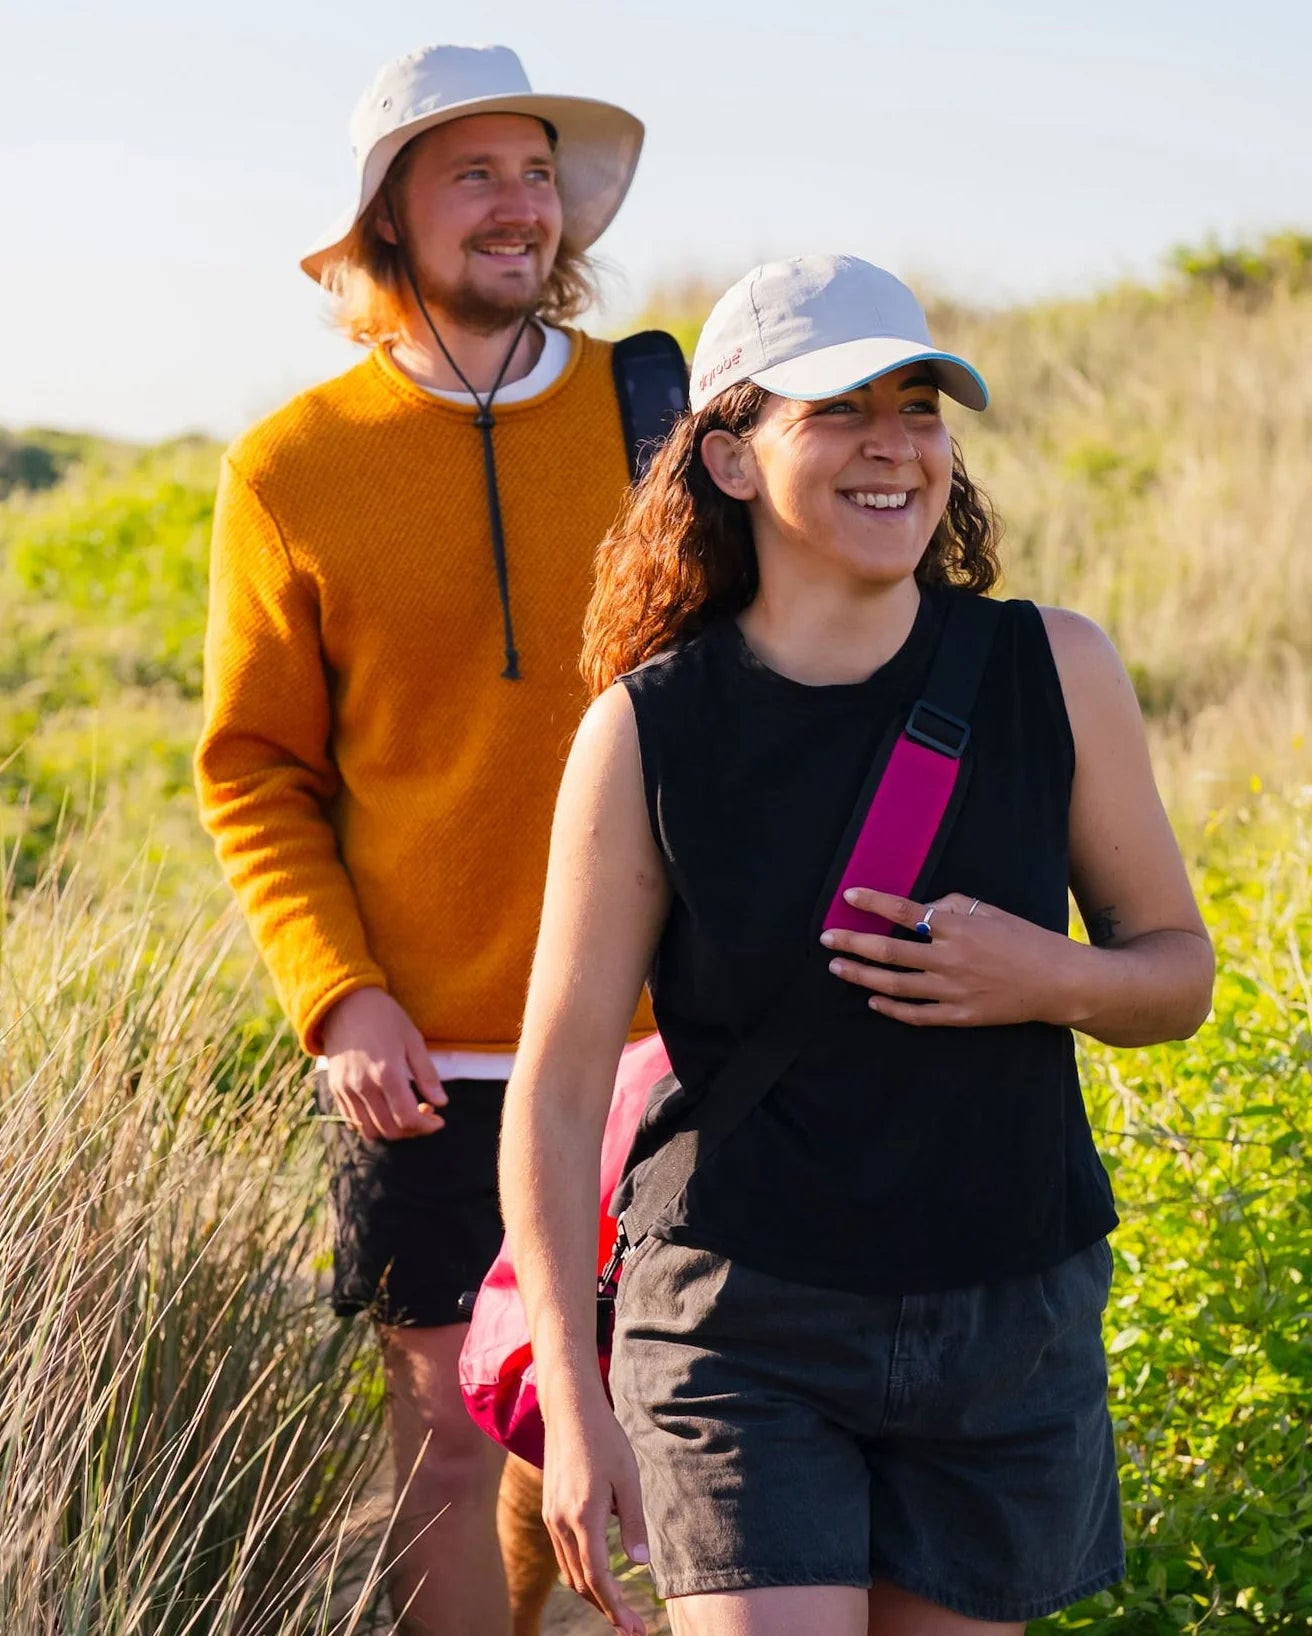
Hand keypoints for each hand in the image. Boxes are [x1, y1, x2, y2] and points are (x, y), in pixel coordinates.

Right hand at [319, 987, 446, 1138]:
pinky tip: (385, 1109)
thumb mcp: (413, 1039)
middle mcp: (364, 1086)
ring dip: (392, 1130)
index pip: (408, 1118)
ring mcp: (346, 1089)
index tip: (439, 1120)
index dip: (427, 1126)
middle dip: (413, 1130)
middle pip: (390, 1130)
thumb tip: (442, 1102)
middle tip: (425, 1115)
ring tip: (405, 1114)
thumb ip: (427, 1074)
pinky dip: (372, 1123)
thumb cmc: (384, 1017)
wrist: (344, 1003)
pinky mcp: (335, 1089)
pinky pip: (353, 1120)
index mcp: (387, 1073)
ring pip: (370, 1130)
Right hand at [543, 1405, 648, 1635]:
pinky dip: (581, 1571)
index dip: (616, 1608)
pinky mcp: (550, 1509)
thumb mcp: (628, 1479)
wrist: (570, 1411)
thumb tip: (640, 1564)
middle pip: (581, 1582)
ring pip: (570, 1571)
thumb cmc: (605, 1440)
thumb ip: (634, 1523)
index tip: (634, 1629)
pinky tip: (600, 1573)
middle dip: (606, 1608)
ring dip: (592, 1593)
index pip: (598, 1577)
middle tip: (632, 1626)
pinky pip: (563, 1553)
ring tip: (618, 1607)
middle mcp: (561, 1522)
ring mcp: (551, 1517)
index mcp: (583, 1516)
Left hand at [820, 889, 1080, 1027]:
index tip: (848, 896)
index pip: (905, 911)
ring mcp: (953, 991)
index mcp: (958, 928)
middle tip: (826, 937)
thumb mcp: (990, 911)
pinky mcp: (959, 1016)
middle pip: (889, 950)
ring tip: (837, 967)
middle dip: (853, 942)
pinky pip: (916, 1014)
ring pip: (894, 985)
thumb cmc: (1025, 939)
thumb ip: (950, 906)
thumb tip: (918, 908)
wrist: (1058, 982)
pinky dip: (891, 1009)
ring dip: (861, 976)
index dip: (873, 902)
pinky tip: (872, 1001)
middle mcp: (950, 959)